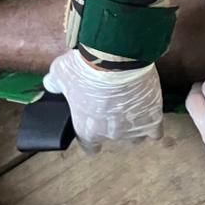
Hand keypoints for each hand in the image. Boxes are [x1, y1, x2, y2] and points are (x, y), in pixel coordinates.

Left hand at [43, 50, 162, 151]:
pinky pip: (155, 131)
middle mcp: (110, 135)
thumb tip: (49, 85)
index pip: (88, 146)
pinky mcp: (152, 120)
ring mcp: (132, 129)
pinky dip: (152, 123)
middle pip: (113, 139)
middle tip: (112, 107)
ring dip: (133, 127)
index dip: (91, 138)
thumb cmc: (84, 67)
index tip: (93, 127)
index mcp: (86, 128)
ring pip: (135, 138)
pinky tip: (149, 112)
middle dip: (112, 125)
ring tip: (131, 109)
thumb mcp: (60, 73)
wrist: (115, 59)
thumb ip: (54, 83)